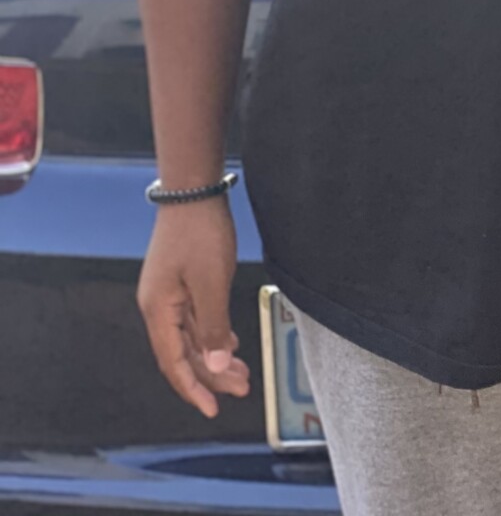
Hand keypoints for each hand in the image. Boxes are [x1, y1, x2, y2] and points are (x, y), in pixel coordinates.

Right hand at [137, 197, 251, 417]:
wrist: (193, 191)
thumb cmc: (200, 233)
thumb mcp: (211, 282)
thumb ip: (212, 325)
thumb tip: (213, 365)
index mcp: (158, 311)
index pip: (174, 362)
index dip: (193, 388)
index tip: (212, 409)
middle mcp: (158, 307)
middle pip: (183, 352)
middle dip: (211, 374)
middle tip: (242, 388)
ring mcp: (169, 294)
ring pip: (191, 336)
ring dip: (214, 355)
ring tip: (241, 372)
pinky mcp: (181, 282)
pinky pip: (195, 319)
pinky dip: (212, 334)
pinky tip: (229, 344)